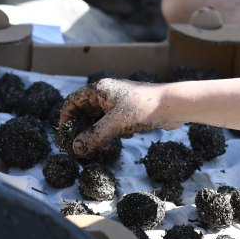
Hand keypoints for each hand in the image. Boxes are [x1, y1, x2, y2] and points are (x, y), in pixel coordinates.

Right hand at [58, 79, 174, 155]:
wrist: (175, 106)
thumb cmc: (145, 109)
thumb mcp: (116, 124)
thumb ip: (95, 136)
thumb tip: (76, 148)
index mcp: (100, 90)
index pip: (73, 101)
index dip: (66, 117)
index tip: (65, 134)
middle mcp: (108, 94)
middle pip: (86, 111)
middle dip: (84, 129)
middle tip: (82, 145)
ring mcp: (119, 103)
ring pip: (100, 119)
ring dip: (99, 133)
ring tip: (102, 146)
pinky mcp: (130, 112)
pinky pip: (114, 123)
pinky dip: (113, 132)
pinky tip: (122, 138)